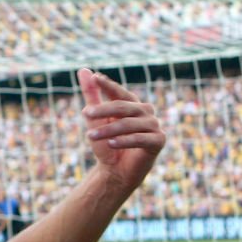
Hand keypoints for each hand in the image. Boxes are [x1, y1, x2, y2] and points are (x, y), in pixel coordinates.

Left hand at [78, 68, 164, 190]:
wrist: (115, 171)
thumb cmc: (106, 144)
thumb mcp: (95, 119)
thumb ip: (91, 95)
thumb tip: (83, 69)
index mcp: (132, 105)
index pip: (120, 92)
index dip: (108, 85)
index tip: (95, 78)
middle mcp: (145, 112)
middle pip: (124, 107)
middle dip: (103, 110)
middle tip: (85, 114)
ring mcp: (154, 126)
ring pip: (130, 124)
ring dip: (109, 129)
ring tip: (90, 136)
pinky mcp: (158, 141)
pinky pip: (141, 138)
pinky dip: (125, 140)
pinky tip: (111, 143)